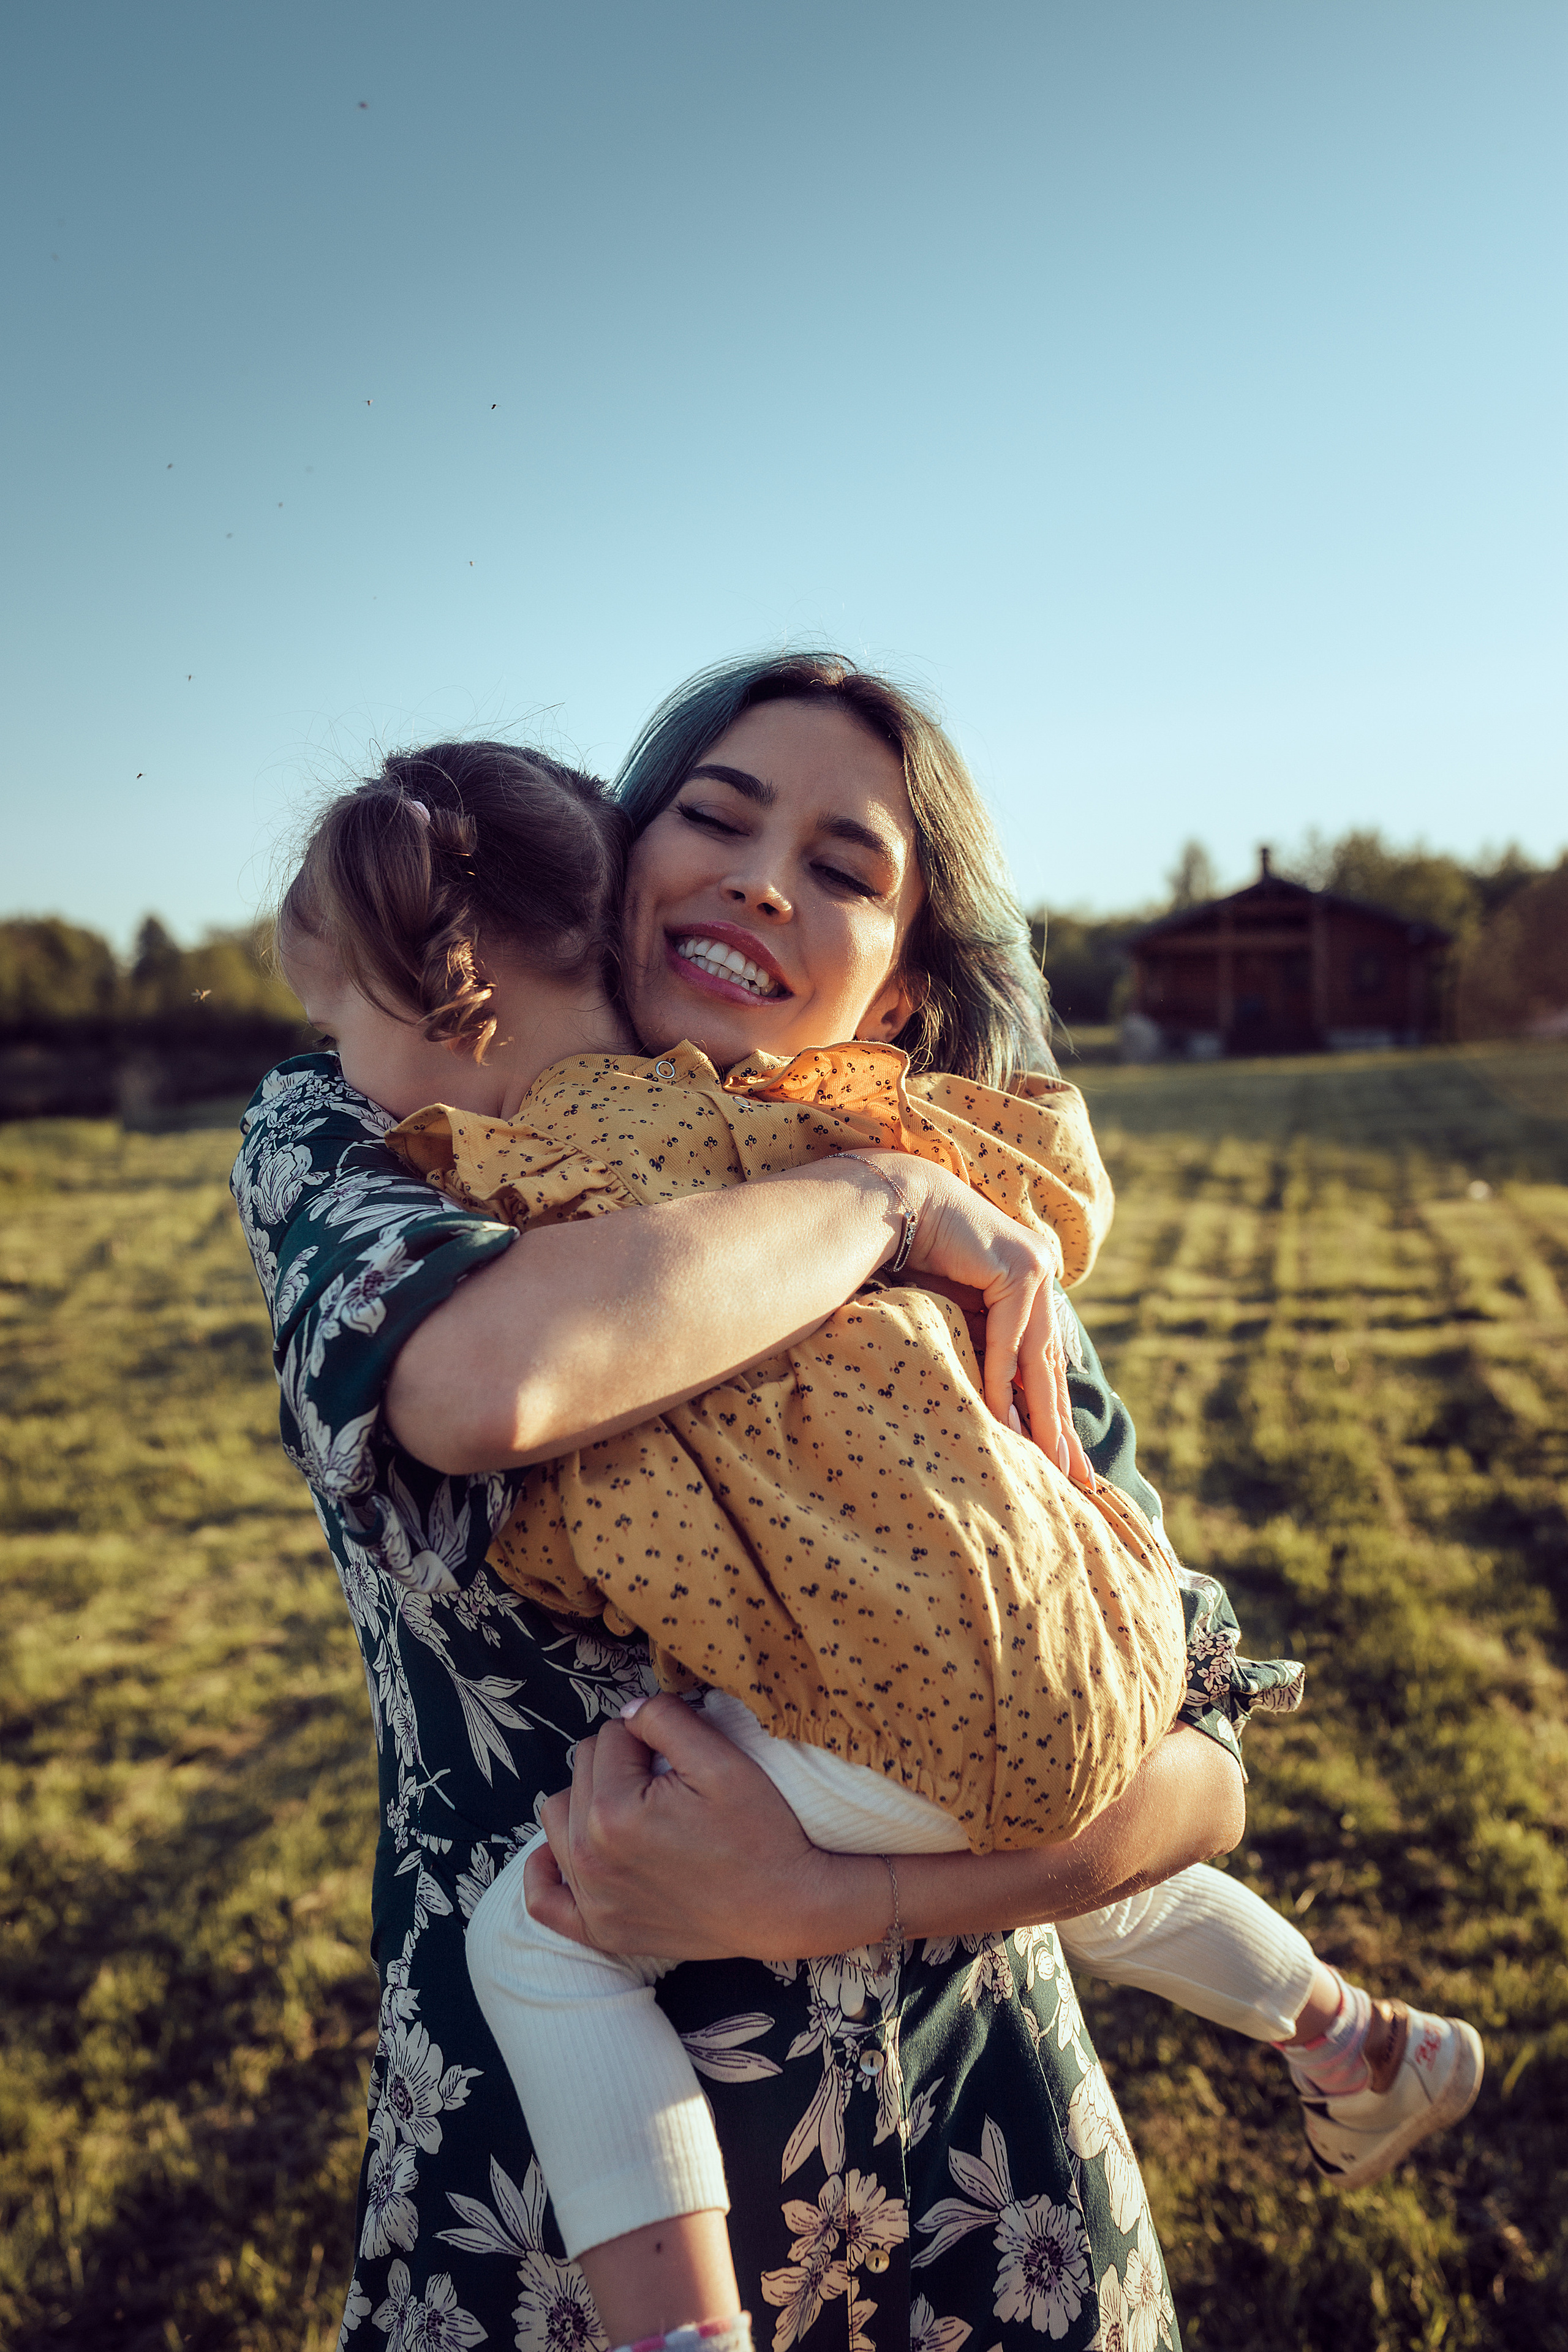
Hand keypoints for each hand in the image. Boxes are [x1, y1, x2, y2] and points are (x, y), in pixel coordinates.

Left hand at [522, 1694, 882, 1959]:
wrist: (787, 1905)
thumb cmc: (760, 1830)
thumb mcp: (722, 1759)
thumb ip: (665, 1718)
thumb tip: (629, 1711)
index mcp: (615, 1812)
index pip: (611, 1736)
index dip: (648, 1735)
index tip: (680, 1755)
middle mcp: (590, 1859)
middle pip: (582, 1771)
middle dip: (620, 1762)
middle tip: (667, 1780)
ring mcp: (592, 1900)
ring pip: (558, 1818)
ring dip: (588, 1800)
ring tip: (634, 1805)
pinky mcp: (601, 1931)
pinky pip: (543, 1899)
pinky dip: (547, 1870)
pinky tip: (566, 1852)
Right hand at [853, 1153, 1093, 1483]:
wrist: (891, 1206)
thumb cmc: (907, 1257)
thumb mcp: (949, 1314)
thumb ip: (975, 1345)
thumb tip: (984, 1401)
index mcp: (1028, 1285)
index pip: (1042, 1361)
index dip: (1052, 1412)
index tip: (1062, 1459)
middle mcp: (1040, 1275)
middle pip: (1049, 1367)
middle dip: (1061, 1427)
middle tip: (1077, 1478)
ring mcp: (1035, 1270)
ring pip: (1037, 1360)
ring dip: (1042, 1418)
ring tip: (1050, 1465)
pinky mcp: (1020, 1271)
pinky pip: (1010, 1342)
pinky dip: (1004, 1385)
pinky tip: (1006, 1424)